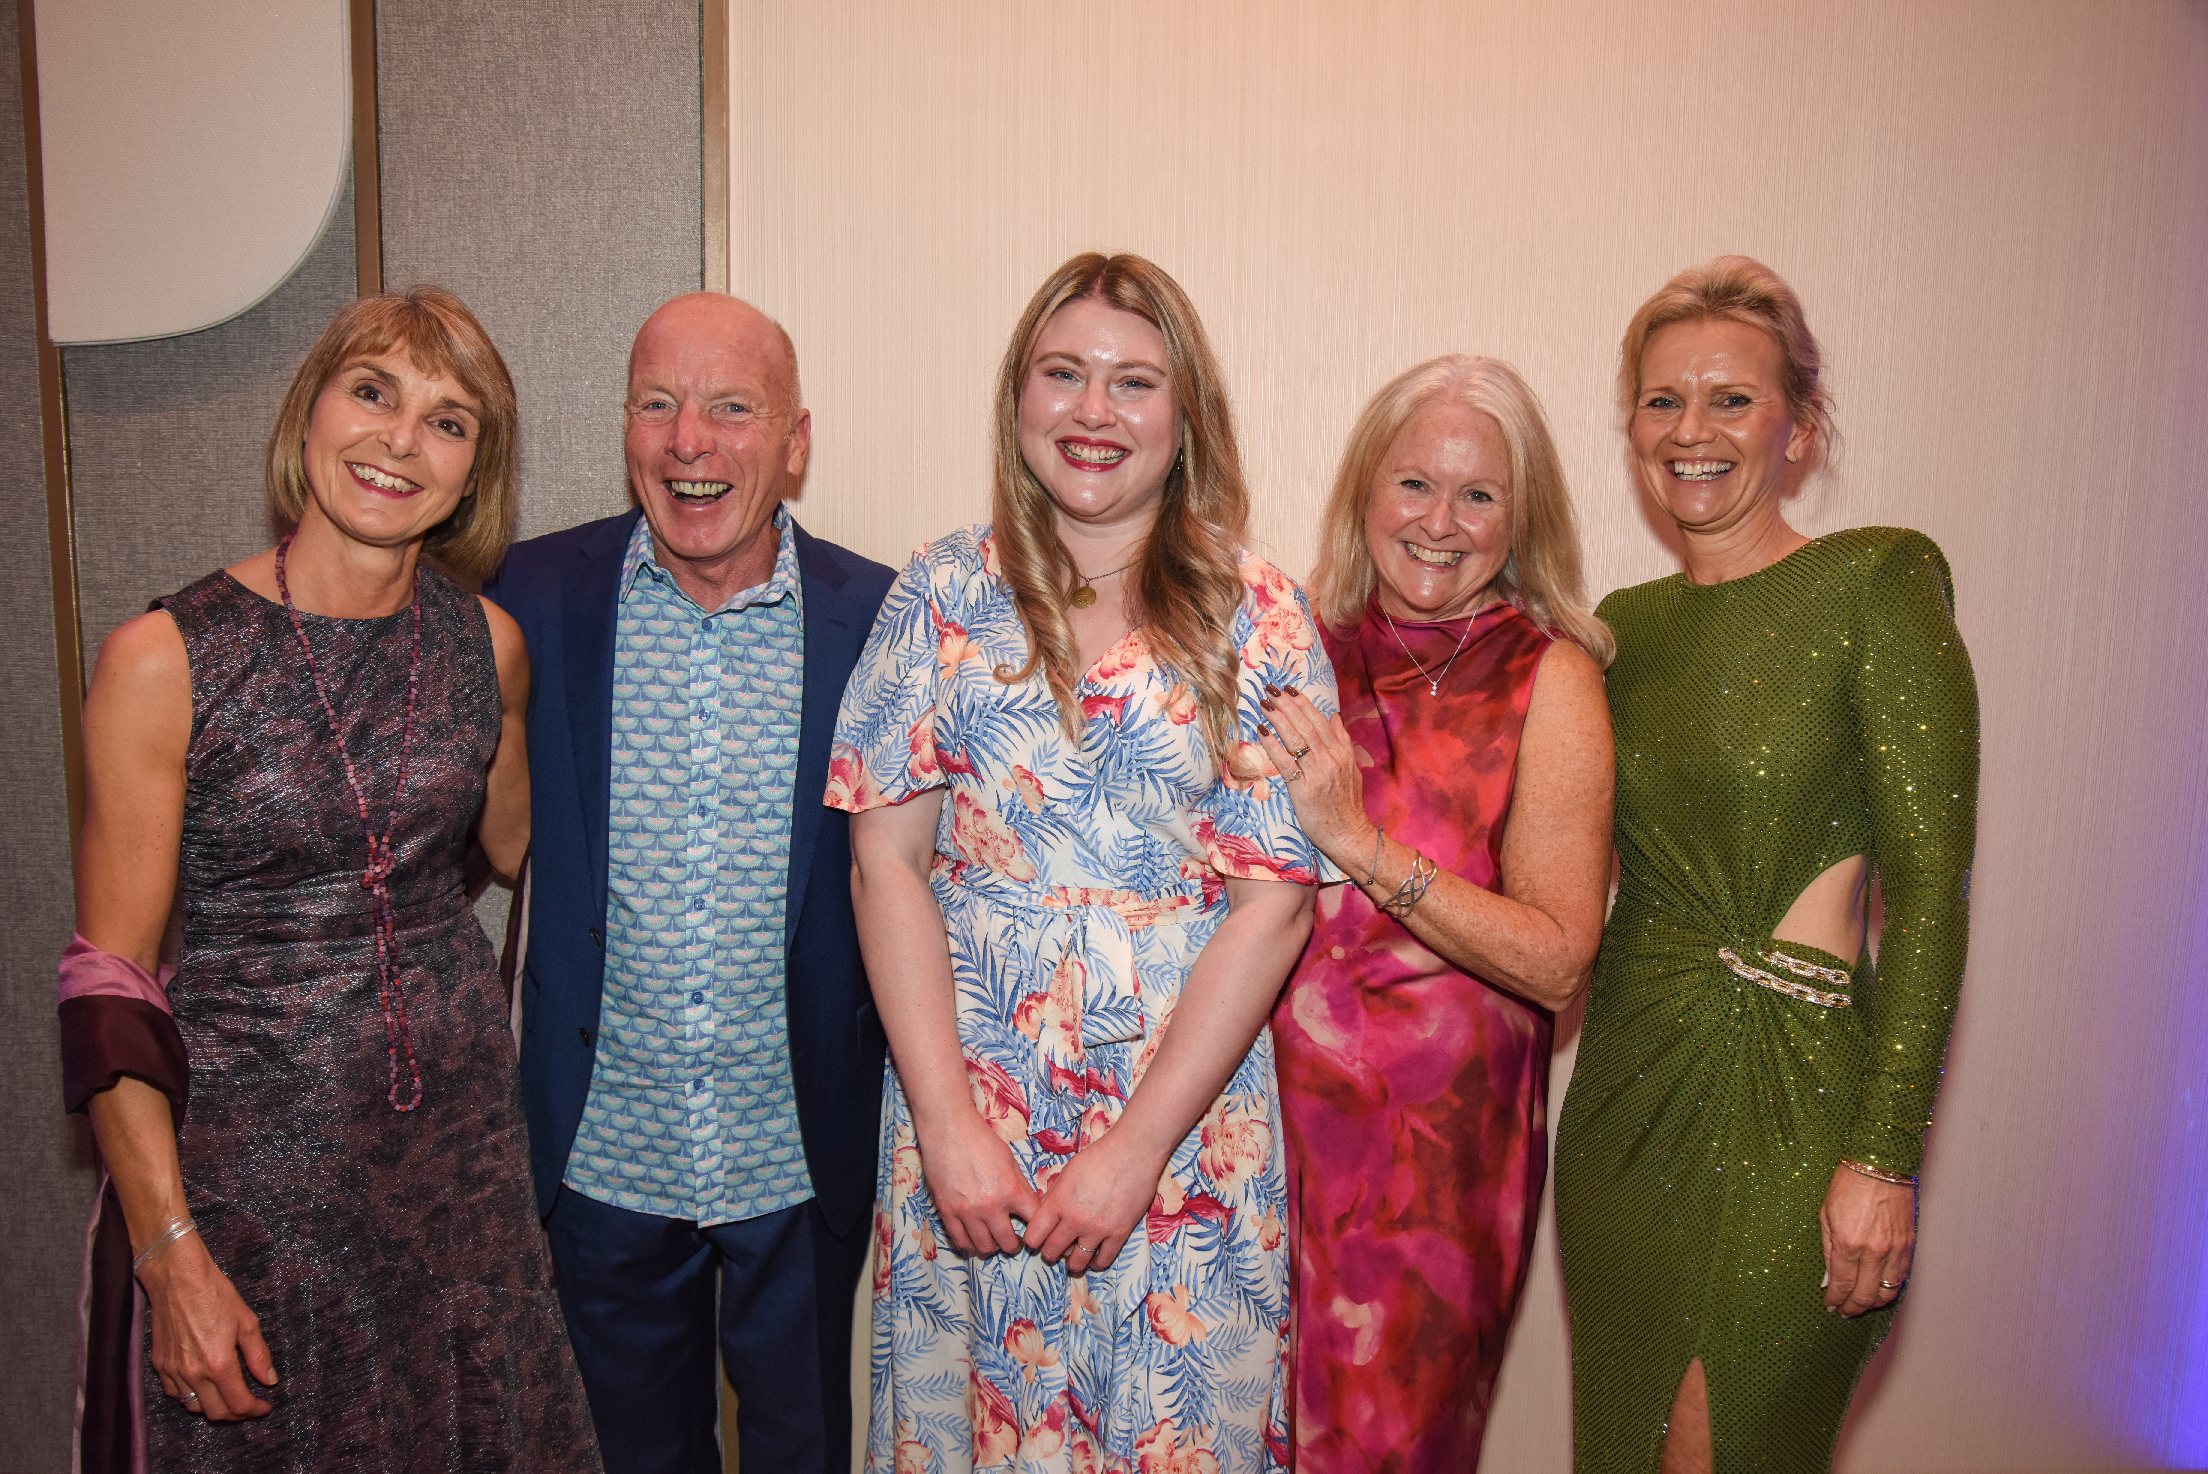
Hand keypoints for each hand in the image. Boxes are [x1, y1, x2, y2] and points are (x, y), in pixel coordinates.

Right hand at [139, 1236, 277, 1419]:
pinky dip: (192, 1395)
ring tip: (228, 1394)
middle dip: (236, 1413)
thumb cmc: (215, 1294)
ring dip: (213, 1407)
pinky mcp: (159, 1365)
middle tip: (249, 1404)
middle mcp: (193, 1373)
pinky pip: (176, 1393)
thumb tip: (270, 1380)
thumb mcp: (247, 1322)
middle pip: (216, 1413)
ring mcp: (173, 1371)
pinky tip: (203, 1383)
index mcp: (218, 1364)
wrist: (178, 1278)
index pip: (238, 1404)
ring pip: (193, 1406)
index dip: (255, 1410)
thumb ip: (258, 1355)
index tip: (265, 1406)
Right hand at [913, 1107, 1041, 1256]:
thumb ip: (1019, 1186)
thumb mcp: (1010, 1160)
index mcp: (1010, 1190)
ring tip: (994, 1241)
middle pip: (1008, 1243)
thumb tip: (1029, 1206)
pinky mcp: (947, 1211)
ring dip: (992, 1247)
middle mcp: (990, 1205)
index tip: (1036, 1231)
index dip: (1037, 1229)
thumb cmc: (980, 1139)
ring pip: (984, 1247)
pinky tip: (974, 1240)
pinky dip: (970, 1244)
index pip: (1033, 1222)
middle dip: (1015, 1245)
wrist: (948, 1128)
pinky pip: (960, 1240)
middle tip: (1015, 1242)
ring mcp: (966, 1211)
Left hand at [1023, 1132, 1161, 1274]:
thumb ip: (1055, 1196)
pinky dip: (1097, 1263)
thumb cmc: (1099, 1157)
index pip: (1035, 1235)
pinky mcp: (1119, 1234)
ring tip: (1072, 1261)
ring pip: (1077, 1261)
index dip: (1033, 1240)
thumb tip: (1046, 1214)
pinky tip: (1094, 1260)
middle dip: (1050, 1253)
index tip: (1036, 1240)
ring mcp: (1098, 1229)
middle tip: (1053, 1251)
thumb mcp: (1067, 1172)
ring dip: (1072, 1264)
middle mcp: (1075, 1219)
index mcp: (1058, 1202)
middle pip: (1052, 1251)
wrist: (1133, 1153)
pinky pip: (1104, 1260)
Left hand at [1255, 685, 1371, 859]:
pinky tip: (1262, 732)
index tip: (1289, 689)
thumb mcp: (1352, 769)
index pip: (1321, 721)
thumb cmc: (1347, 804)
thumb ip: (1343, 741)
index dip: (1303, 703)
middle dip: (1287, 705)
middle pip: (1306, 726)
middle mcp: (1331, 759)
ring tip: (1264, 703)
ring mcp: (1317, 773)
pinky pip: (1285, 763)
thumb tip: (1335, 716)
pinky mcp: (1303, 789)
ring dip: (1279, 718)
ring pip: (1296, 739)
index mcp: (1342, 753)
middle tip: (1270, 689)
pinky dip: (1273, 745)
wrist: (1348, 834)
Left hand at [1820, 1165, 1915, 1315]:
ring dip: (1873, 1303)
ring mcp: (1895, 1250)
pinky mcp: (1909, 1245)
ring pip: (1888, 1292)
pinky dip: (1891, 1289)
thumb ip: (1828, 1251)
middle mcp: (1874, 1251)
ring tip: (1861, 1304)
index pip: (1842, 1285)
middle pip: (1865, 1295)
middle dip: (1853, 1308)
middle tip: (1844, 1312)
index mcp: (1849, 1243)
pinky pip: (1901, 1278)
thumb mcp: (1826, 1215)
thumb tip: (1830, 1279)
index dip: (1836, 1300)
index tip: (1830, 1306)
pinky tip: (1880, 1289)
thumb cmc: (1848, 1185)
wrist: (1880, 1165)